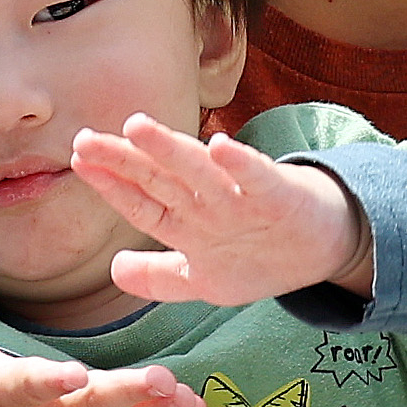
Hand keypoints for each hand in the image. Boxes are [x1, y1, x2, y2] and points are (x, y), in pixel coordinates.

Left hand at [73, 113, 371, 304]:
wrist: (327, 249)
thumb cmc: (262, 255)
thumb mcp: (206, 279)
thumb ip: (161, 277)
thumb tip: (115, 270)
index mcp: (189, 222)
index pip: (141, 202)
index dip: (111, 185)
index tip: (79, 161)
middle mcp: (209, 204)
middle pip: (160, 180)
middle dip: (124, 160)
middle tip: (86, 139)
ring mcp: (242, 198)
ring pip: (199, 173)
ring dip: (170, 150)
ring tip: (138, 127)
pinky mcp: (279, 196)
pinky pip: (258, 179)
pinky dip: (241, 164)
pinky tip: (221, 146)